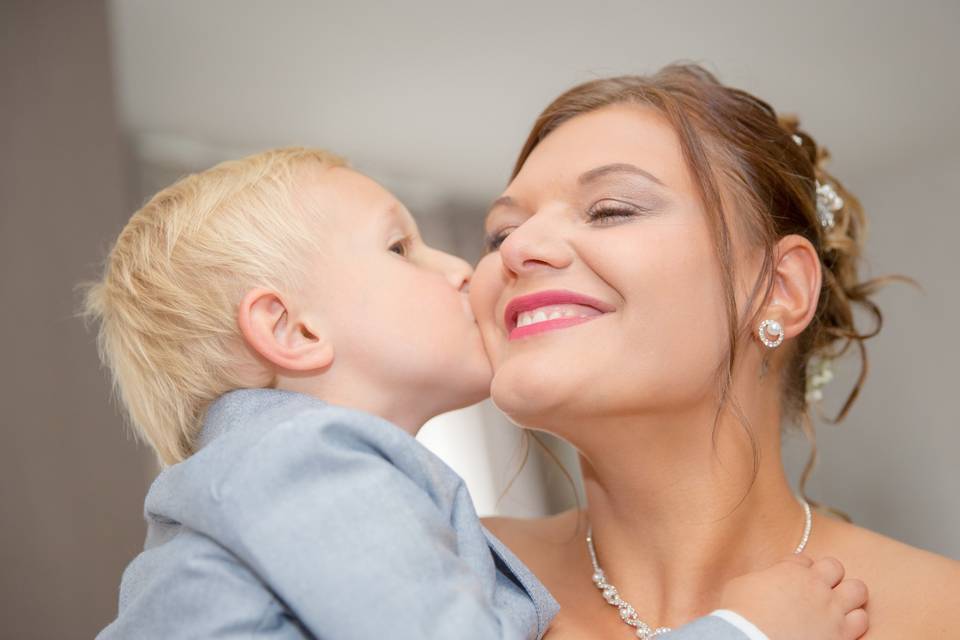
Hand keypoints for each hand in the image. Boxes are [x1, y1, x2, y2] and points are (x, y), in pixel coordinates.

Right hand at [719, 554, 868, 639]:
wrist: (750, 639)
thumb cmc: (740, 614)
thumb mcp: (741, 584)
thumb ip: (760, 577)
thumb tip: (764, 580)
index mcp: (790, 572)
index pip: (804, 560)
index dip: (798, 569)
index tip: (792, 579)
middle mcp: (816, 586)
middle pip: (835, 566)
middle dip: (828, 575)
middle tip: (818, 589)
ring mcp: (831, 610)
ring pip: (858, 590)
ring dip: (848, 596)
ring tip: (836, 606)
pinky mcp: (841, 634)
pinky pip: (862, 620)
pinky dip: (854, 621)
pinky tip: (841, 626)